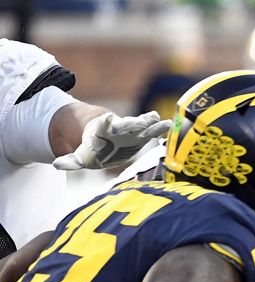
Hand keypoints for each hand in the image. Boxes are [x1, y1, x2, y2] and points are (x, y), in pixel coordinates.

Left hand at [52, 111, 169, 169]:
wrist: (106, 141)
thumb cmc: (93, 149)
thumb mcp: (80, 156)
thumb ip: (70, 160)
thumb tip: (57, 164)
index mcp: (102, 130)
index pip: (103, 125)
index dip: (106, 122)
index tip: (108, 117)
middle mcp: (119, 128)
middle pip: (126, 123)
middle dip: (133, 123)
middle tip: (141, 121)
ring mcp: (132, 131)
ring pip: (142, 125)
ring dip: (151, 123)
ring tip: (160, 120)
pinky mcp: (143, 136)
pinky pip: (153, 132)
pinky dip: (161, 130)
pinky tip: (170, 127)